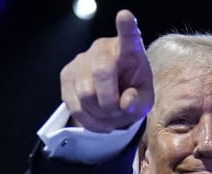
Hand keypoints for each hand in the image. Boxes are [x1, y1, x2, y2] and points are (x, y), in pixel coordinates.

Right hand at [60, 9, 152, 131]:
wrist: (112, 96)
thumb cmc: (133, 92)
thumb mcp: (144, 100)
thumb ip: (139, 102)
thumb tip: (125, 103)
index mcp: (129, 51)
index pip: (128, 38)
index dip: (126, 28)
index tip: (126, 15)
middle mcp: (102, 49)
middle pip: (102, 74)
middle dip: (111, 102)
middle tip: (118, 111)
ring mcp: (81, 60)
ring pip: (85, 94)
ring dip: (100, 114)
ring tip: (110, 115)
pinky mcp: (66, 74)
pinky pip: (74, 105)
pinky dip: (89, 120)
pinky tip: (98, 118)